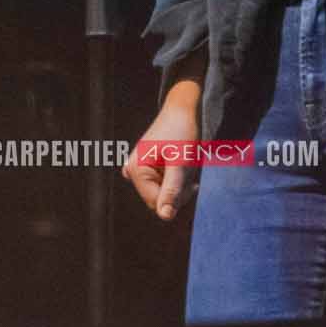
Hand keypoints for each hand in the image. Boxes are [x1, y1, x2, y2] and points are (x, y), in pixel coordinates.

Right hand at [124, 94, 199, 220]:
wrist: (185, 109)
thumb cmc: (182, 133)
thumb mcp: (180, 164)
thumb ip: (172, 190)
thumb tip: (165, 217)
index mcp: (136, 170)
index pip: (157, 204)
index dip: (177, 198)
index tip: (192, 183)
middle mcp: (133, 171)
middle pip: (159, 200)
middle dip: (178, 191)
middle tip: (189, 172)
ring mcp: (140, 168)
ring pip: (163, 193)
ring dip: (179, 184)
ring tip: (185, 165)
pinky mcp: (148, 166)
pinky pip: (163, 184)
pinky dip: (175, 179)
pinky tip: (178, 164)